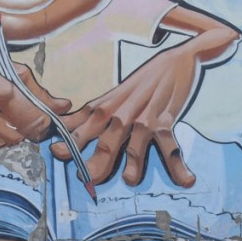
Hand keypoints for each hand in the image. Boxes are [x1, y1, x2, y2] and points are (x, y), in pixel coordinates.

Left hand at [51, 46, 198, 187]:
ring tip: (130, 180)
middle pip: (106, 141)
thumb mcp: (111, 96)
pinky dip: (178, 164)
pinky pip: (170, 145)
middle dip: (95, 161)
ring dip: (133, 164)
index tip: (55, 152)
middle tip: (86, 178)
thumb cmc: (140, 83)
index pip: (82, 125)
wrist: (175, 60)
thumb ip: (89, 115)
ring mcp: (144, 118)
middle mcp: (122, 114)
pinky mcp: (165, 119)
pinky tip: (186, 180)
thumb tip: (62, 128)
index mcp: (106, 108)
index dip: (69, 140)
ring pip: (135, 145)